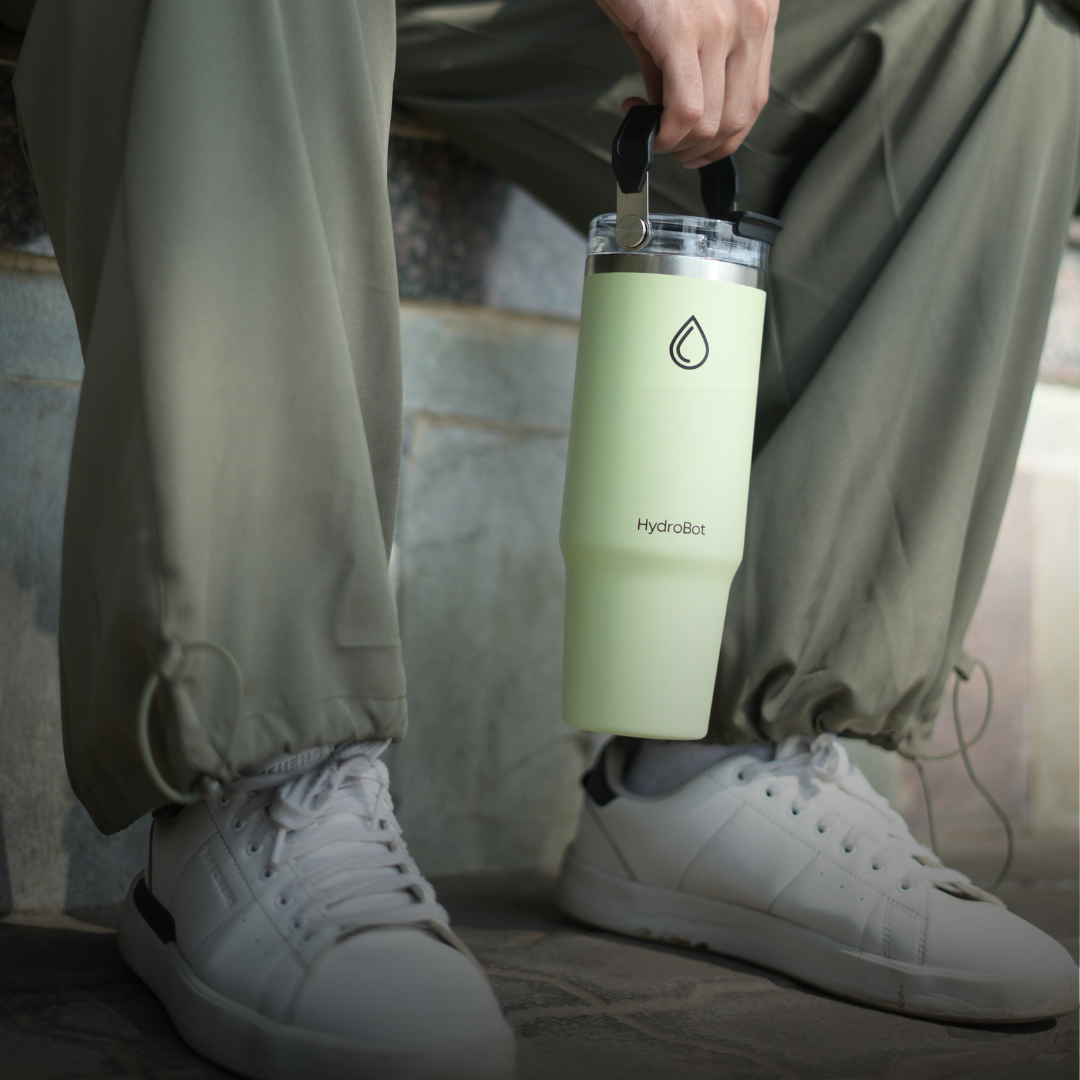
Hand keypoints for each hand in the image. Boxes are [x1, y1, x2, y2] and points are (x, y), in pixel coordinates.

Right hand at [596, 0, 777, 165]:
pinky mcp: (682, 31)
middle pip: (738, 119)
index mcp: (758, 11)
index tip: (693, 145)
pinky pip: (687, 111)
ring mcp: (719, 24)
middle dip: (700, 150)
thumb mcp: (682, 17)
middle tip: (668, 146)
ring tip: (653, 130)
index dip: (723, 138)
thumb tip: (674, 116)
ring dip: (678, 144)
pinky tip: (646, 122)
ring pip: (713, 122)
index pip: (754, 99)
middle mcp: (748, 17)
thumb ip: (687, 67)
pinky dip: (666, 134)